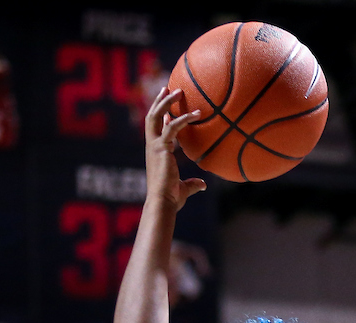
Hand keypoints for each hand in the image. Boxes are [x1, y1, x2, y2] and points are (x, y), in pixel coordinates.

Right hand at [145, 87, 205, 210]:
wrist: (163, 202)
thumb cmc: (171, 198)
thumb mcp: (184, 189)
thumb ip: (193, 184)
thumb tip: (204, 185)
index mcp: (156, 152)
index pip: (157, 129)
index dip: (162, 117)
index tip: (169, 108)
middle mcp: (152, 146)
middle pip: (152, 117)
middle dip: (159, 101)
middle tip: (169, 88)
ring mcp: (154, 145)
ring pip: (156, 116)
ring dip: (167, 101)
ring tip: (179, 90)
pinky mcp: (160, 147)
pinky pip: (172, 128)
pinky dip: (184, 119)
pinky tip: (197, 114)